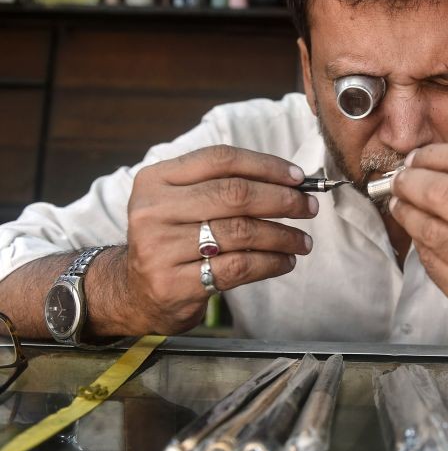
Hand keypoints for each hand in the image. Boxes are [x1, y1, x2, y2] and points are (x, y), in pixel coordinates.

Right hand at [124, 145, 316, 334]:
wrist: (135, 291)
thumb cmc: (174, 238)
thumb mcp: (183, 201)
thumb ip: (225, 185)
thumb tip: (291, 181)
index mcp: (156, 179)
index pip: (220, 159)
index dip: (266, 166)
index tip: (298, 177)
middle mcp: (153, 210)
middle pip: (234, 194)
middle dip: (282, 199)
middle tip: (308, 207)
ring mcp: (160, 248)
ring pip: (241, 232)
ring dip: (283, 235)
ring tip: (303, 240)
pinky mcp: (174, 283)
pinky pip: (238, 267)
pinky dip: (271, 262)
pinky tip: (285, 260)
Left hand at [389, 143, 447, 347]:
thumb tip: (427, 162)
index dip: (437, 155)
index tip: (417, 157)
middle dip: (414, 183)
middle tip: (400, 180)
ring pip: (434, 232)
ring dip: (409, 213)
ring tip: (401, 204)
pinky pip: (434, 264)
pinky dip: (421, 245)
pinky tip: (419, 235)